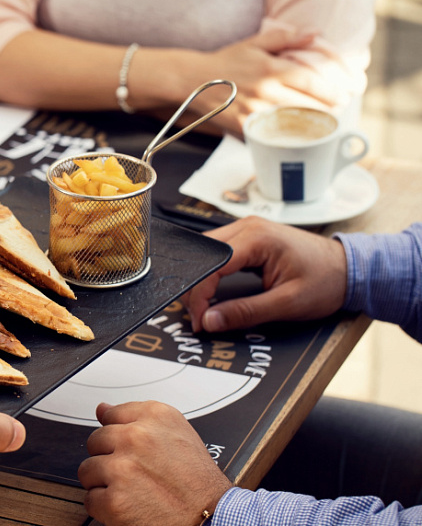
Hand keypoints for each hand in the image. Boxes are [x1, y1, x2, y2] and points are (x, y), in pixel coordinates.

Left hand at [78, 402, 232, 525]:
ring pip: (87, 470)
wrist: (212, 517)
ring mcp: (123, 469)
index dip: (118, 436)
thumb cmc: (197, 481)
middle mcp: (136, 437)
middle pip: (95, 442)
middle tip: (132, 474)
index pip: (110, 414)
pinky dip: (104, 507)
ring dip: (104, 483)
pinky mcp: (115, 500)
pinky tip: (128, 506)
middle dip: (109, 459)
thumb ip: (136, 417)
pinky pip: (91, 499)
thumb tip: (102, 409)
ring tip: (131, 490)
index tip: (127, 448)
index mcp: (154, 416)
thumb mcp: (176, 433)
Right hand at [170, 28, 346, 135]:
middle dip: (325, 110)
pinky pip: (269, 134)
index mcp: (270, 69)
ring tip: (321, 124)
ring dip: (309, 125)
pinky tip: (294, 136)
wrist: (192, 80)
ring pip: (290, 122)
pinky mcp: (242, 126)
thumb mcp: (254, 44)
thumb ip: (286, 38)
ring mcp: (253, 111)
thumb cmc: (226, 61)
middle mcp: (264, 91)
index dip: (330, 91)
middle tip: (336, 111)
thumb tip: (314, 33)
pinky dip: (284, 136)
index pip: (310, 81)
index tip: (342, 96)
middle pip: (305, 105)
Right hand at [183, 216, 347, 332]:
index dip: (199, 294)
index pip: (211, 264)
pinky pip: (220, 252)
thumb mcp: (287, 304)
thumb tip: (211, 320)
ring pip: (207, 252)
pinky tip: (214, 289)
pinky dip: (213, 271)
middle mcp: (249, 226)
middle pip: (203, 254)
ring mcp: (248, 229)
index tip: (200, 319)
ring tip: (205, 305)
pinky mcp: (250, 237)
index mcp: (258, 238)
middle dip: (196, 287)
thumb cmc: (327, 281)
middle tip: (200, 315)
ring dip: (202, 278)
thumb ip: (245, 312)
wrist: (351, 269)